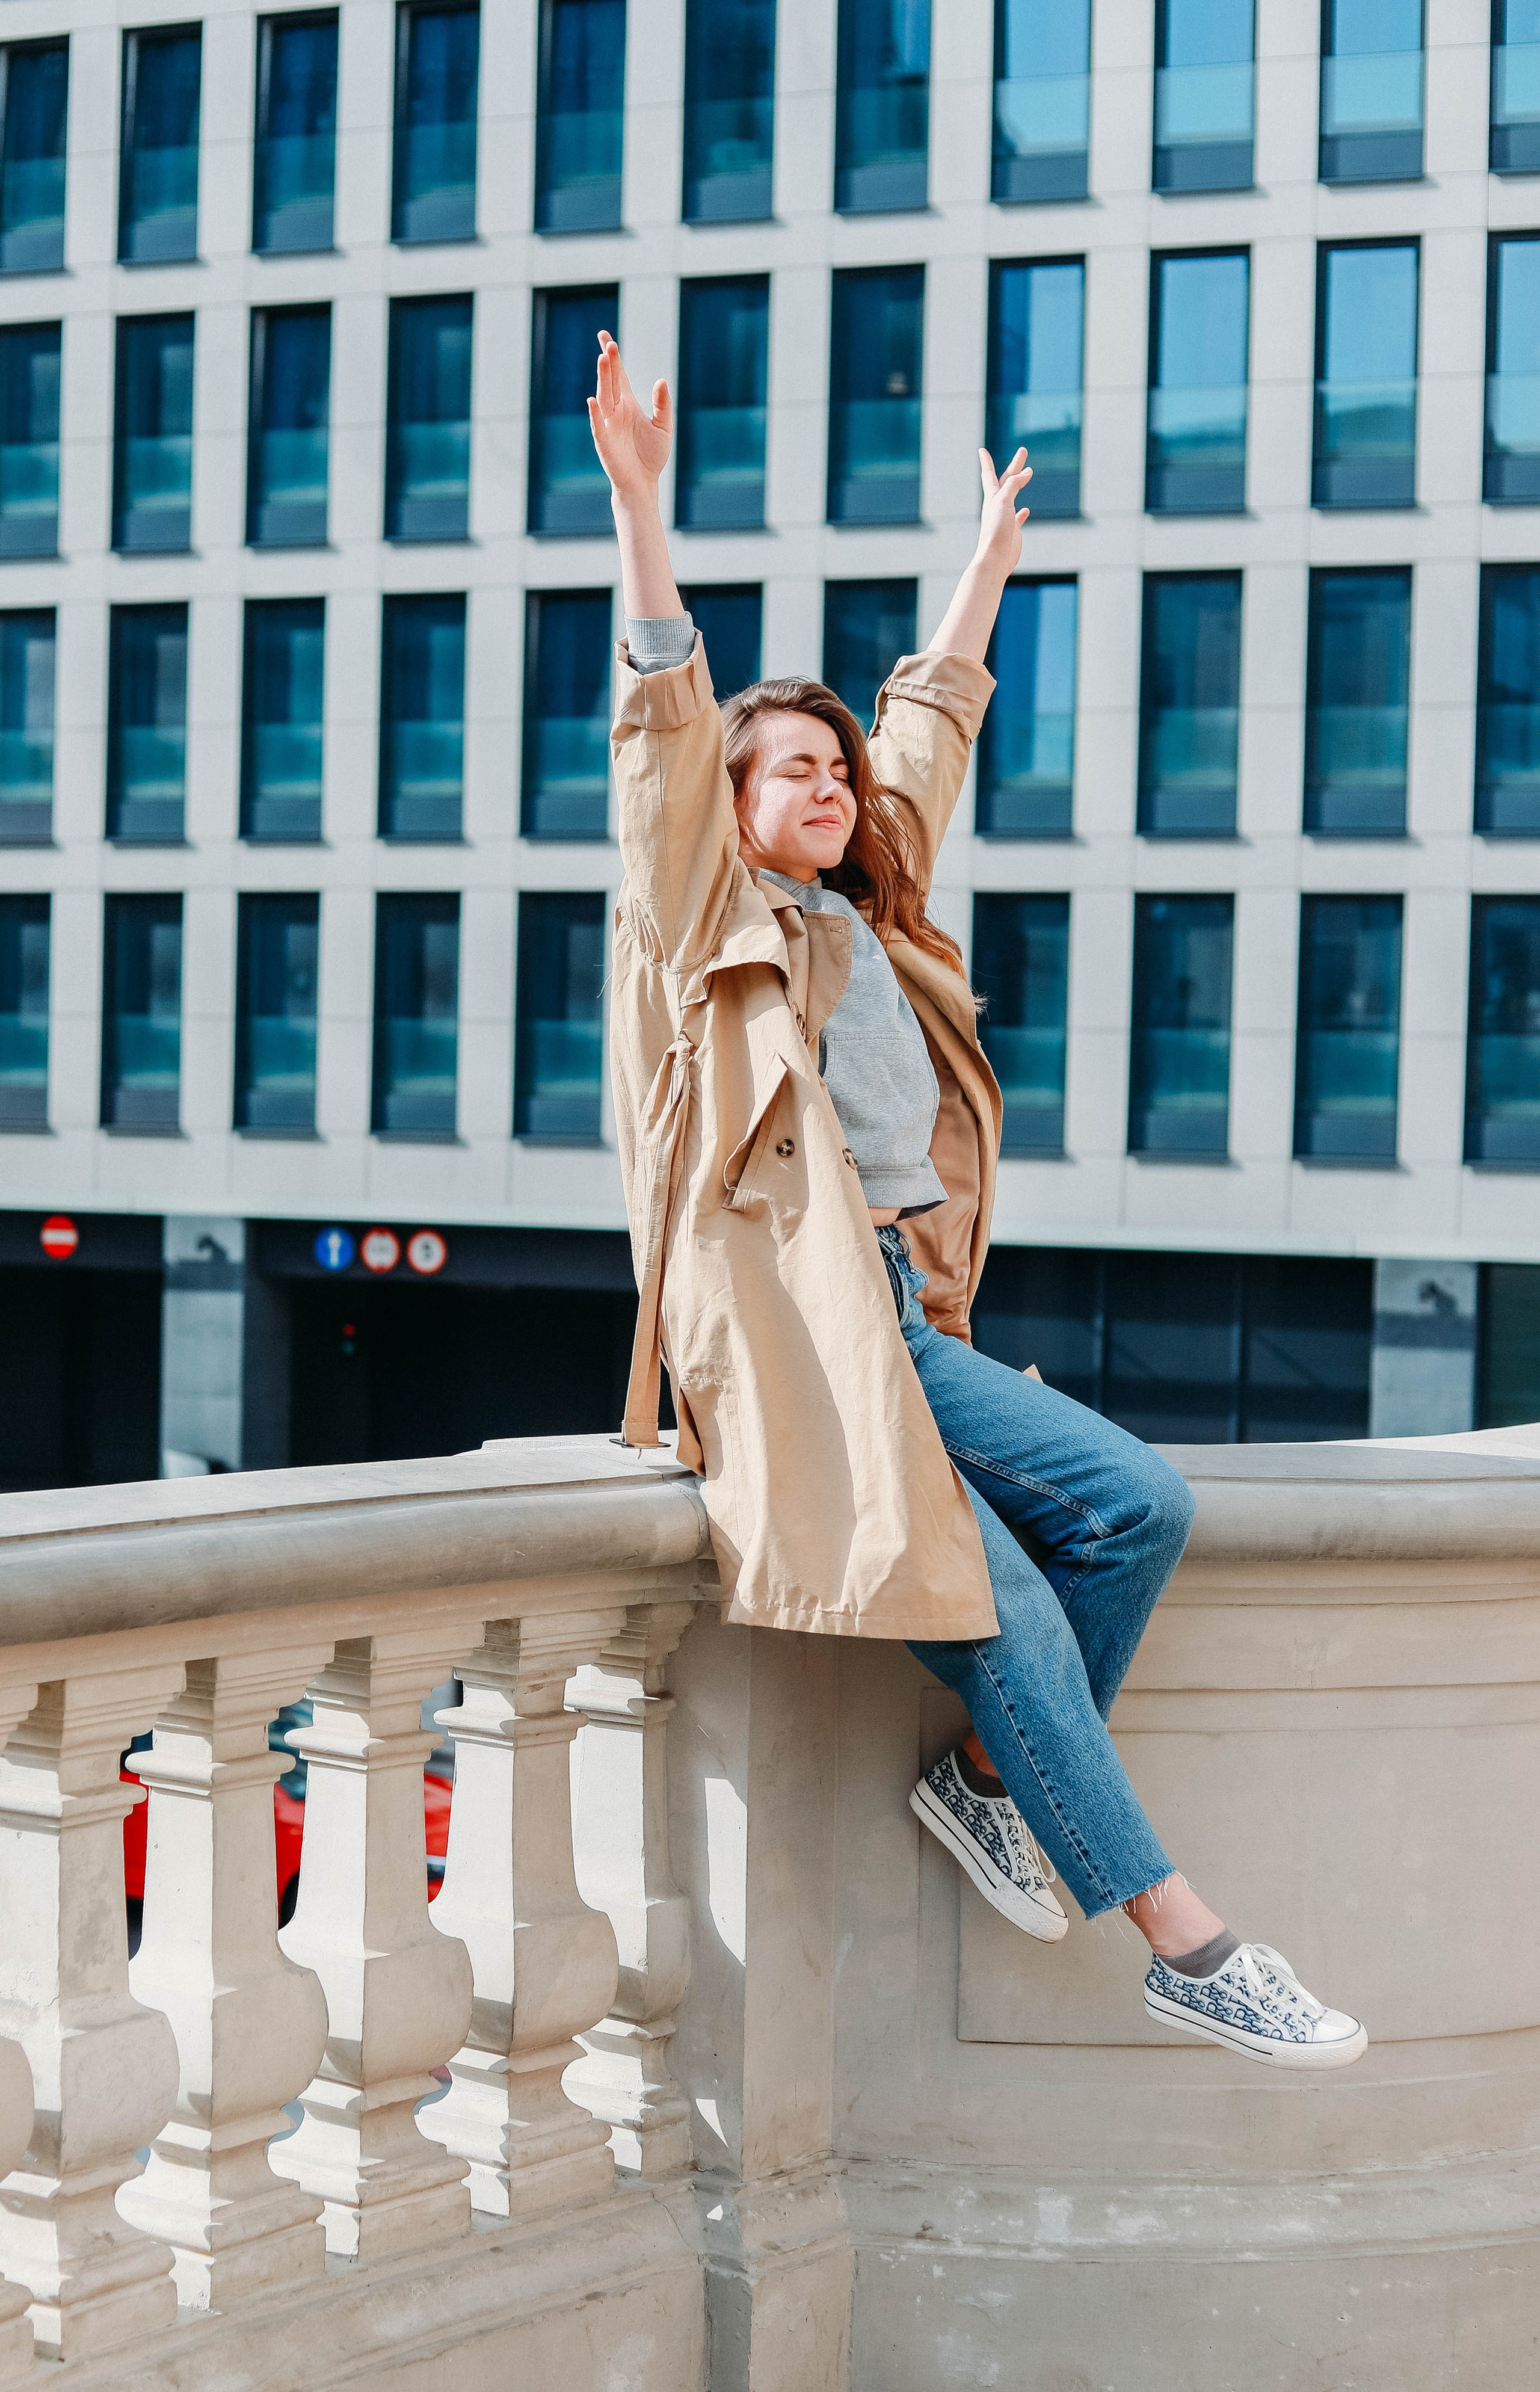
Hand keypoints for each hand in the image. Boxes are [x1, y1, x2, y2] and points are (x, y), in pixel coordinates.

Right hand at [587, 331, 672, 502]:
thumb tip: (661, 380)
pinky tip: (593, 400)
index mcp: (628, 405)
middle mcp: (616, 411)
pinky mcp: (604, 442)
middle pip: (610, 382)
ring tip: (603, 360)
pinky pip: (598, 425)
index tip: (606, 337)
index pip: (618, 375)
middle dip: (608, 363)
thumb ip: (662, 404)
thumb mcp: (663, 427)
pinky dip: (595, 414)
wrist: (643, 483)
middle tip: (608, 344)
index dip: (613, 357)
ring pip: (604, 397)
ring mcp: (608, 425)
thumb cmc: (651, 456)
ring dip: (602, 379)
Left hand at [973, 447, 1031, 579]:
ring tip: (1026, 476)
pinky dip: (1023, 512)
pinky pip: (1018, 517)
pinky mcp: (1013, 530)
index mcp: (992, 497)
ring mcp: (1005, 518)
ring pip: (1013, 496)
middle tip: (1023, 451)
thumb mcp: (1004, 501)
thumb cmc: (996, 530)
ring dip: (1019, 485)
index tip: (981, 450)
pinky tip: (1026, 510)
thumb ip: (1014, 484)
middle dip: (1015, 466)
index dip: (986, 461)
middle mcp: (997, 505)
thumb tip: (1027, 472)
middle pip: (1007, 480)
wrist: (995, 558)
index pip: (989, 474)